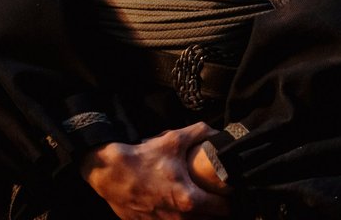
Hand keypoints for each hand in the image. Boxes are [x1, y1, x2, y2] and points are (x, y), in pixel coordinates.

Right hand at [79, 121, 230, 218]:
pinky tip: (174, 207)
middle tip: (214, 197)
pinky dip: (177, 219)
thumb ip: (198, 133)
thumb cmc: (143, 158)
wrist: (112, 173)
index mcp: (190, 200)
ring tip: (196, 204)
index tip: (226, 192)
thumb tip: (216, 131)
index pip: (225, 210)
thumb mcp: (172, 140)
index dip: (228, 200)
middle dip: (215, 211)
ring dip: (198, 217)